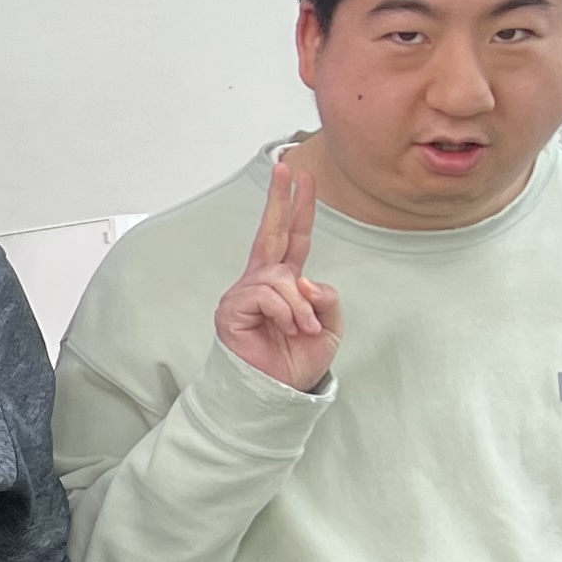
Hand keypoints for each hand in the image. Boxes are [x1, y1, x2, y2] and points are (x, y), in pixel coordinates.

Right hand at [216, 153, 341, 391]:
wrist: (277, 393)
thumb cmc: (296, 363)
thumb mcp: (329, 328)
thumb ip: (325, 298)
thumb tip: (304, 280)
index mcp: (286, 284)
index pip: (295, 239)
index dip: (300, 209)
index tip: (303, 178)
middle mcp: (263, 282)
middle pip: (271, 232)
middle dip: (279, 199)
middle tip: (284, 167)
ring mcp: (245, 293)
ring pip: (280, 277)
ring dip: (299, 306)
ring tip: (302, 329)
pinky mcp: (232, 309)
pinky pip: (266, 294)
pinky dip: (284, 312)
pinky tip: (286, 328)